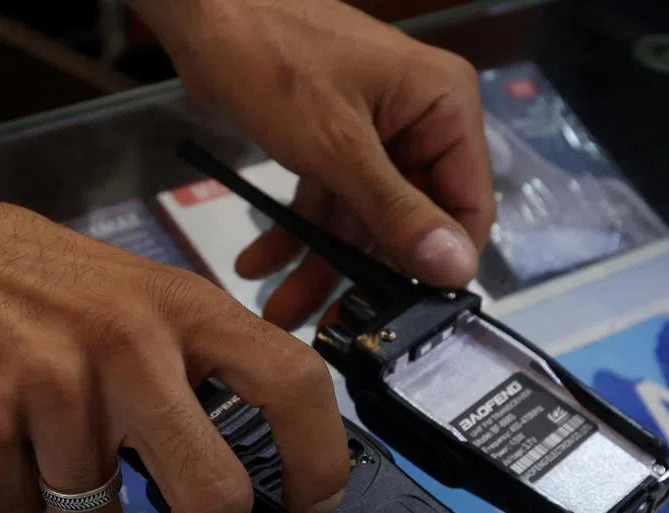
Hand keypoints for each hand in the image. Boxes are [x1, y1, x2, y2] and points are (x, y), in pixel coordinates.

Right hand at [0, 183, 348, 512]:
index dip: (321, 457)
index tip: (312, 503)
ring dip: (73, 511)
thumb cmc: (40, 282)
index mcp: (186, 309)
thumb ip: (194, 374)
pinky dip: (10, 496)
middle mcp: (133, 346)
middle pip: (215, 493)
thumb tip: (240, 484)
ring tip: (46, 445)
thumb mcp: (141, 299)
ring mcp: (56, 384)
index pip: (292, 381)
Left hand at [134, 0, 495, 329]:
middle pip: (409, 222)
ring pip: (362, 221)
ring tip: (279, 309)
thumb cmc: (272, 55)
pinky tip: (260, 264)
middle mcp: (420, 124)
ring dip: (320, 263)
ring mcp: (377, 136)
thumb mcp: (337, 145)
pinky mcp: (336, 143)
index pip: (467, 204)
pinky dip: (297, 232)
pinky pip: (329, 201)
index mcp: (444, 109)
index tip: (409, 314)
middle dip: (363, 275)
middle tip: (332, 326)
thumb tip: (454, 268)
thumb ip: (397, 211)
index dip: (441, 263)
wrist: (201, 8)